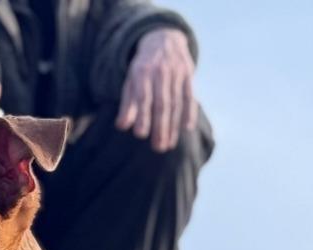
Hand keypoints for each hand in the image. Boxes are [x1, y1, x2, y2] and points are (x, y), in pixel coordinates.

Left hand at [116, 27, 197, 152]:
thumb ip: (128, 103)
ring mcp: (176, 72)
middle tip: (158, 148)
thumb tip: (122, 126)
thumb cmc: (143, 67)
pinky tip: (187, 128)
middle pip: (161, 103)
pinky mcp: (188, 74)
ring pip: (176, 103)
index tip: (140, 135)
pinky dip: (189, 112)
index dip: (142, 116)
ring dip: (173, 126)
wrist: (164, 38)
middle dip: (160, 127)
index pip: (143, 97)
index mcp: (143, 72)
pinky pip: (190, 96)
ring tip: (169, 145)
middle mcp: (160, 71)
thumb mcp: (131, 80)